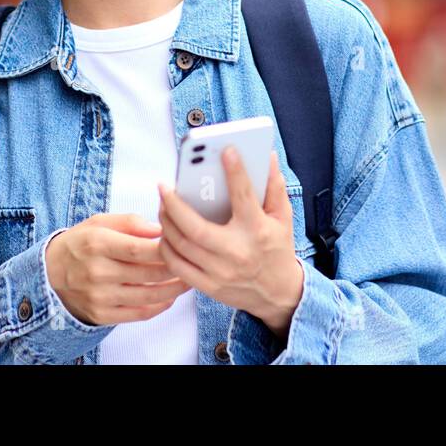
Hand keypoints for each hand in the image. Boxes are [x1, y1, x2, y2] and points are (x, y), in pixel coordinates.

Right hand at [44, 213, 192, 325]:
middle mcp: (98, 272)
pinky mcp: (102, 314)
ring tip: (188, 279)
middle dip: (175, 268)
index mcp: (97, 244)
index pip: (137, 249)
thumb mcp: (99, 222)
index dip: (164, 248)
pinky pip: (139, 314)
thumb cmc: (80, 244)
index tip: (180, 243)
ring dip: (174, 289)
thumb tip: (159, 228)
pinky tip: (169, 297)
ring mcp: (100, 296)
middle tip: (191, 261)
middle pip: (147, 274)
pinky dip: (159, 306)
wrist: (50, 273)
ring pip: (148, 296)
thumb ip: (130, 222)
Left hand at [157, 149, 304, 337]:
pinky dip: (167, 248)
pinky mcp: (209, 286)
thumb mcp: (283, 217)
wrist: (278, 294)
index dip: (235, 172)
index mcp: (257, 230)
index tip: (225, 151)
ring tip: (163, 205)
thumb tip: (268, 157)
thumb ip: (274, 186)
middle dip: (174, 205)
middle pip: (196, 227)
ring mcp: (220, 272)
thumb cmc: (278, 250)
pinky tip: (166, 232)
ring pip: (182, 246)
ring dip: (167, 223)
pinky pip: (178, 266)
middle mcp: (237, 252)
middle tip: (164, 187)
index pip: (244, 197)